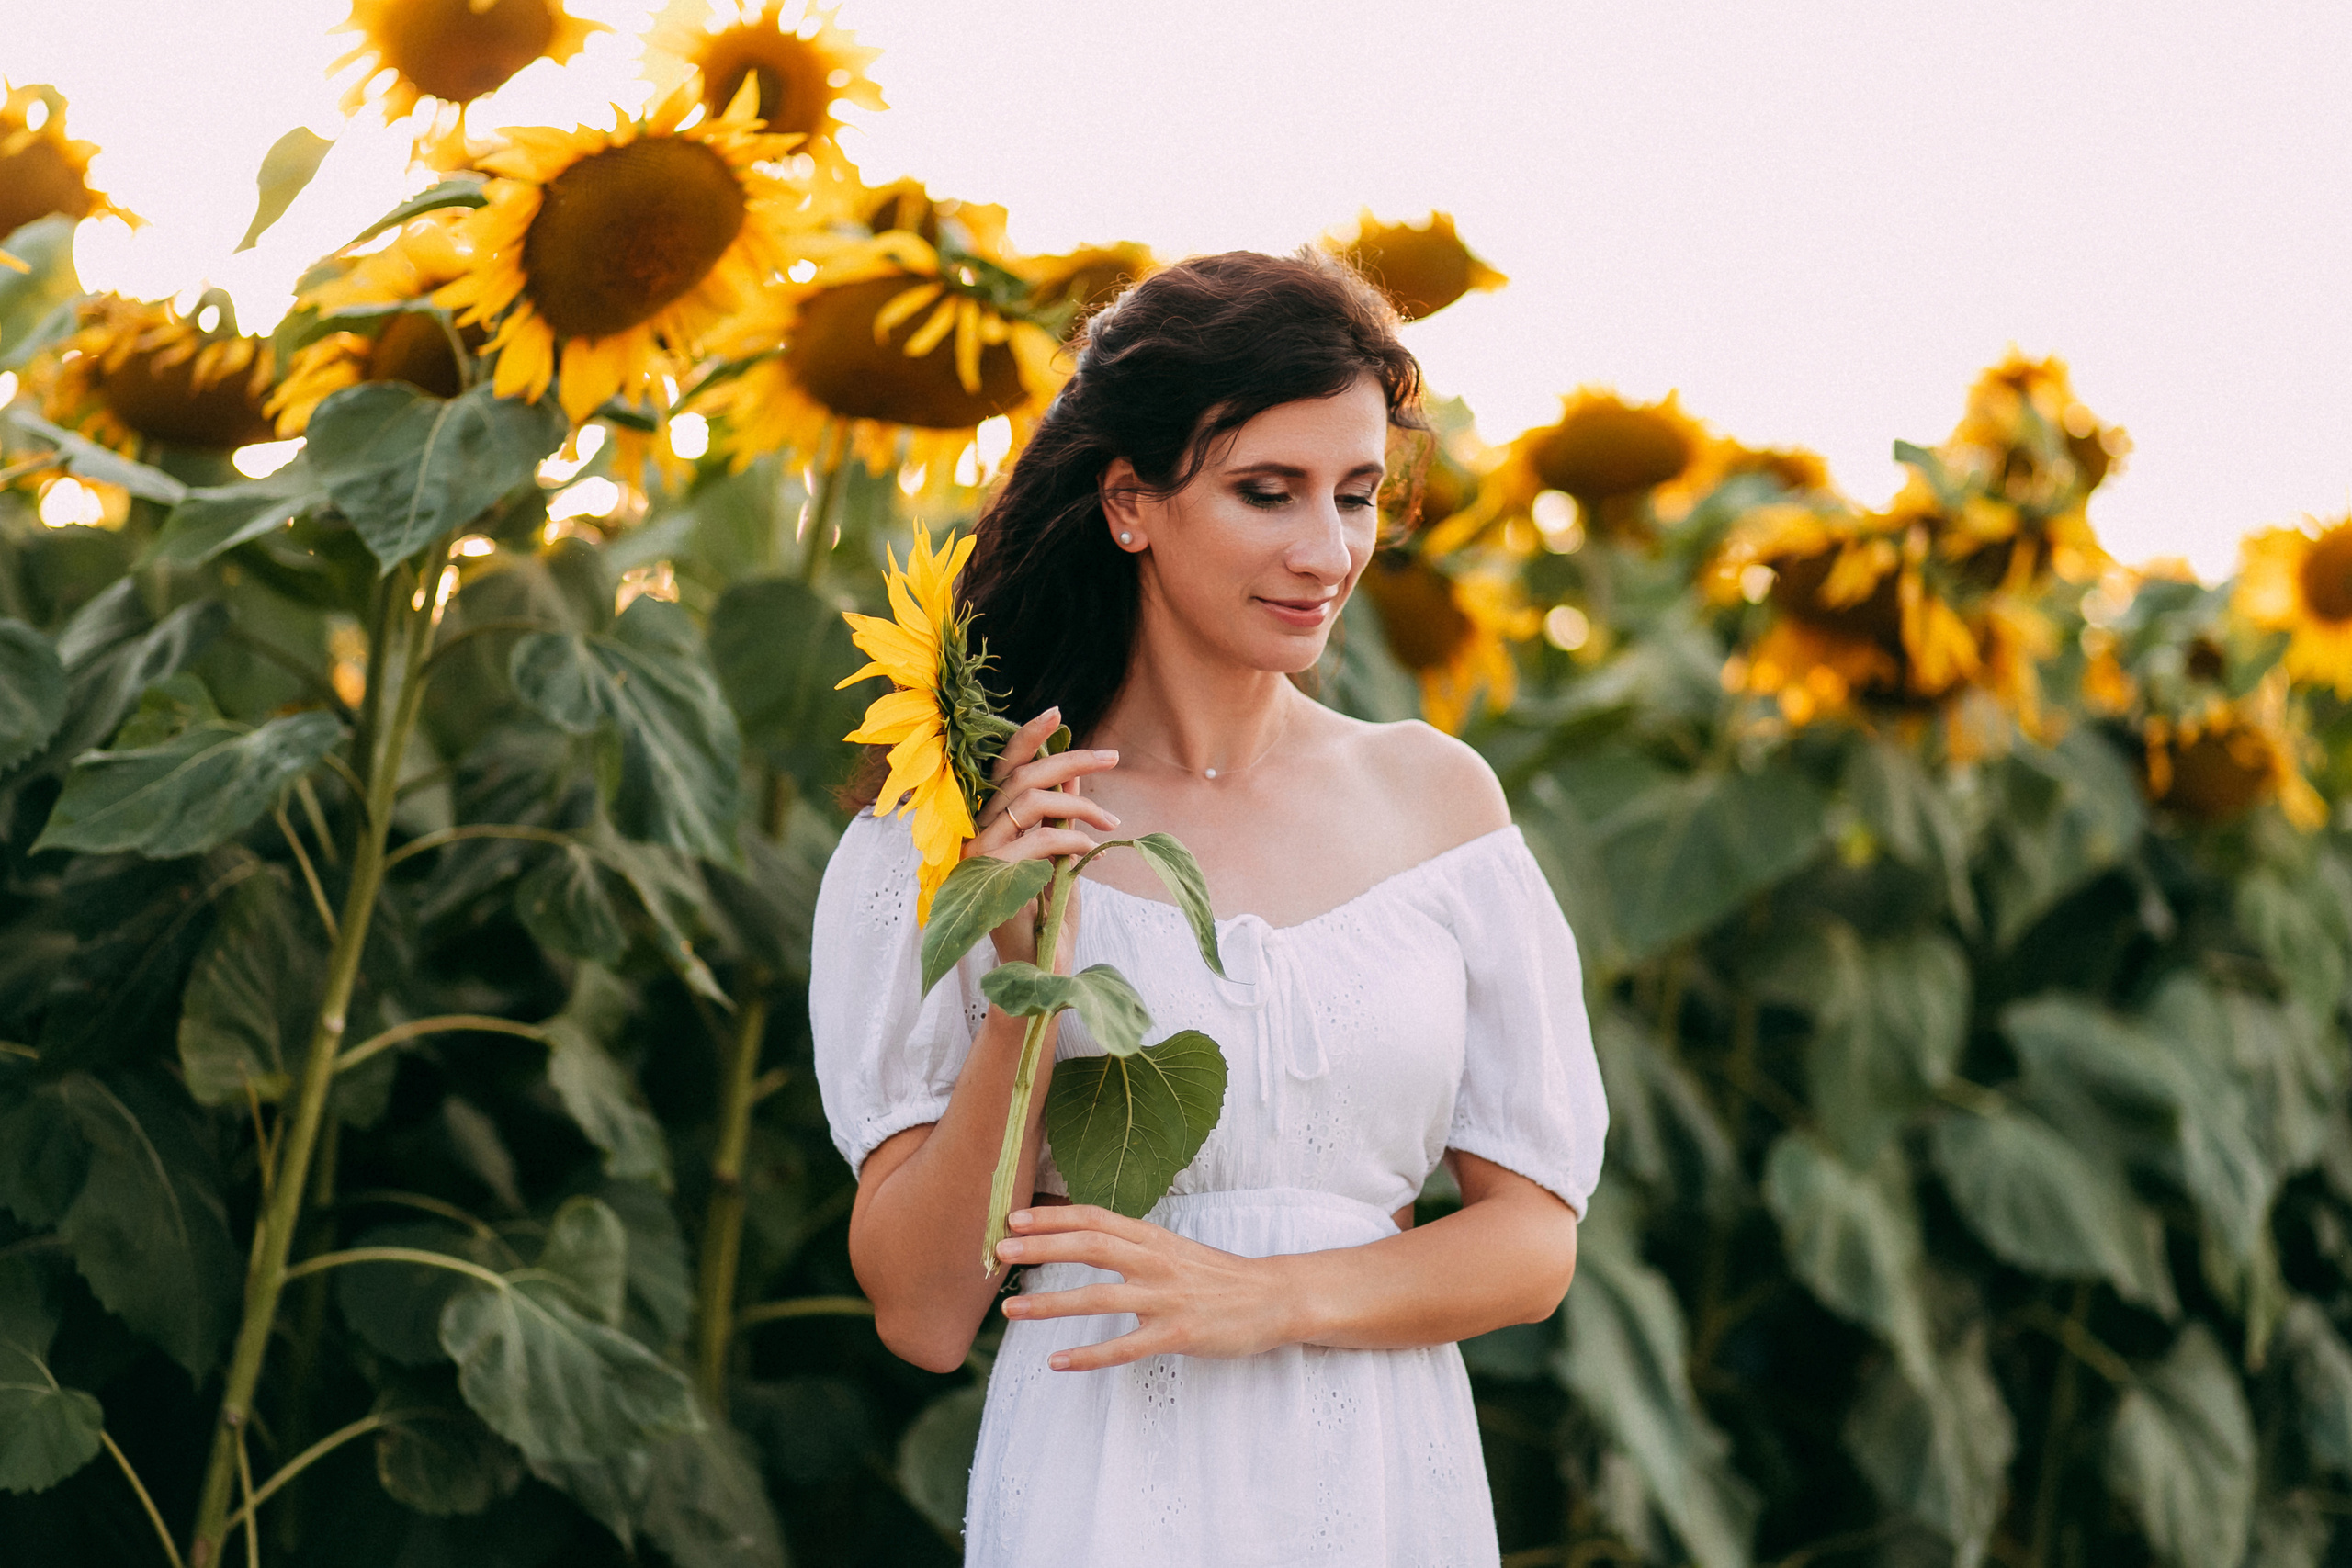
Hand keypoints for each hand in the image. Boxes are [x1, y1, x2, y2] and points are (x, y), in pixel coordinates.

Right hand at [967, 707, 1120, 968]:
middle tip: (1112, 756)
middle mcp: (974, 831)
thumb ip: (1058, 815)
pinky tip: (1090, 848)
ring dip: (1080, 804)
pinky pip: (1039, 839)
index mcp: (986, 821)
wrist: (1039, 970)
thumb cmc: (1046, 913)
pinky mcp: (992, 876)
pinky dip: (1070, 838)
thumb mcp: (1057, 854)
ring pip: (1031, 801)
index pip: (1001, 767)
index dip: (1027, 737)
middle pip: (1021, 775)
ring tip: (1111, 822)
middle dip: (1071, 759)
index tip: (1058, 714)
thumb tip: (1071, 773)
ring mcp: (978, 853)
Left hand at [993, 1204, 1297, 1369]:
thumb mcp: (1174, 1248)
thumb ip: (1134, 1245)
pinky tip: (1057, 1362)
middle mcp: (1156, 1261)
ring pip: (1098, 1299)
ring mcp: (1166, 1298)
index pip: (1095, 1217)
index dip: (1053, 1216)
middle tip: (999, 1252)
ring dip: (1050, 1304)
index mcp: (1153, 1237)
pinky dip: (1088, 1356)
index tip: (1015, 1217)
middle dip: (1041, 1248)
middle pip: (1089, 1246)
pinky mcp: (1177, 1334)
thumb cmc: (1218, 1276)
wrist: (1273, 1298)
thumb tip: (1086, 1238)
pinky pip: (1124, 1347)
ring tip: (1011, 1310)